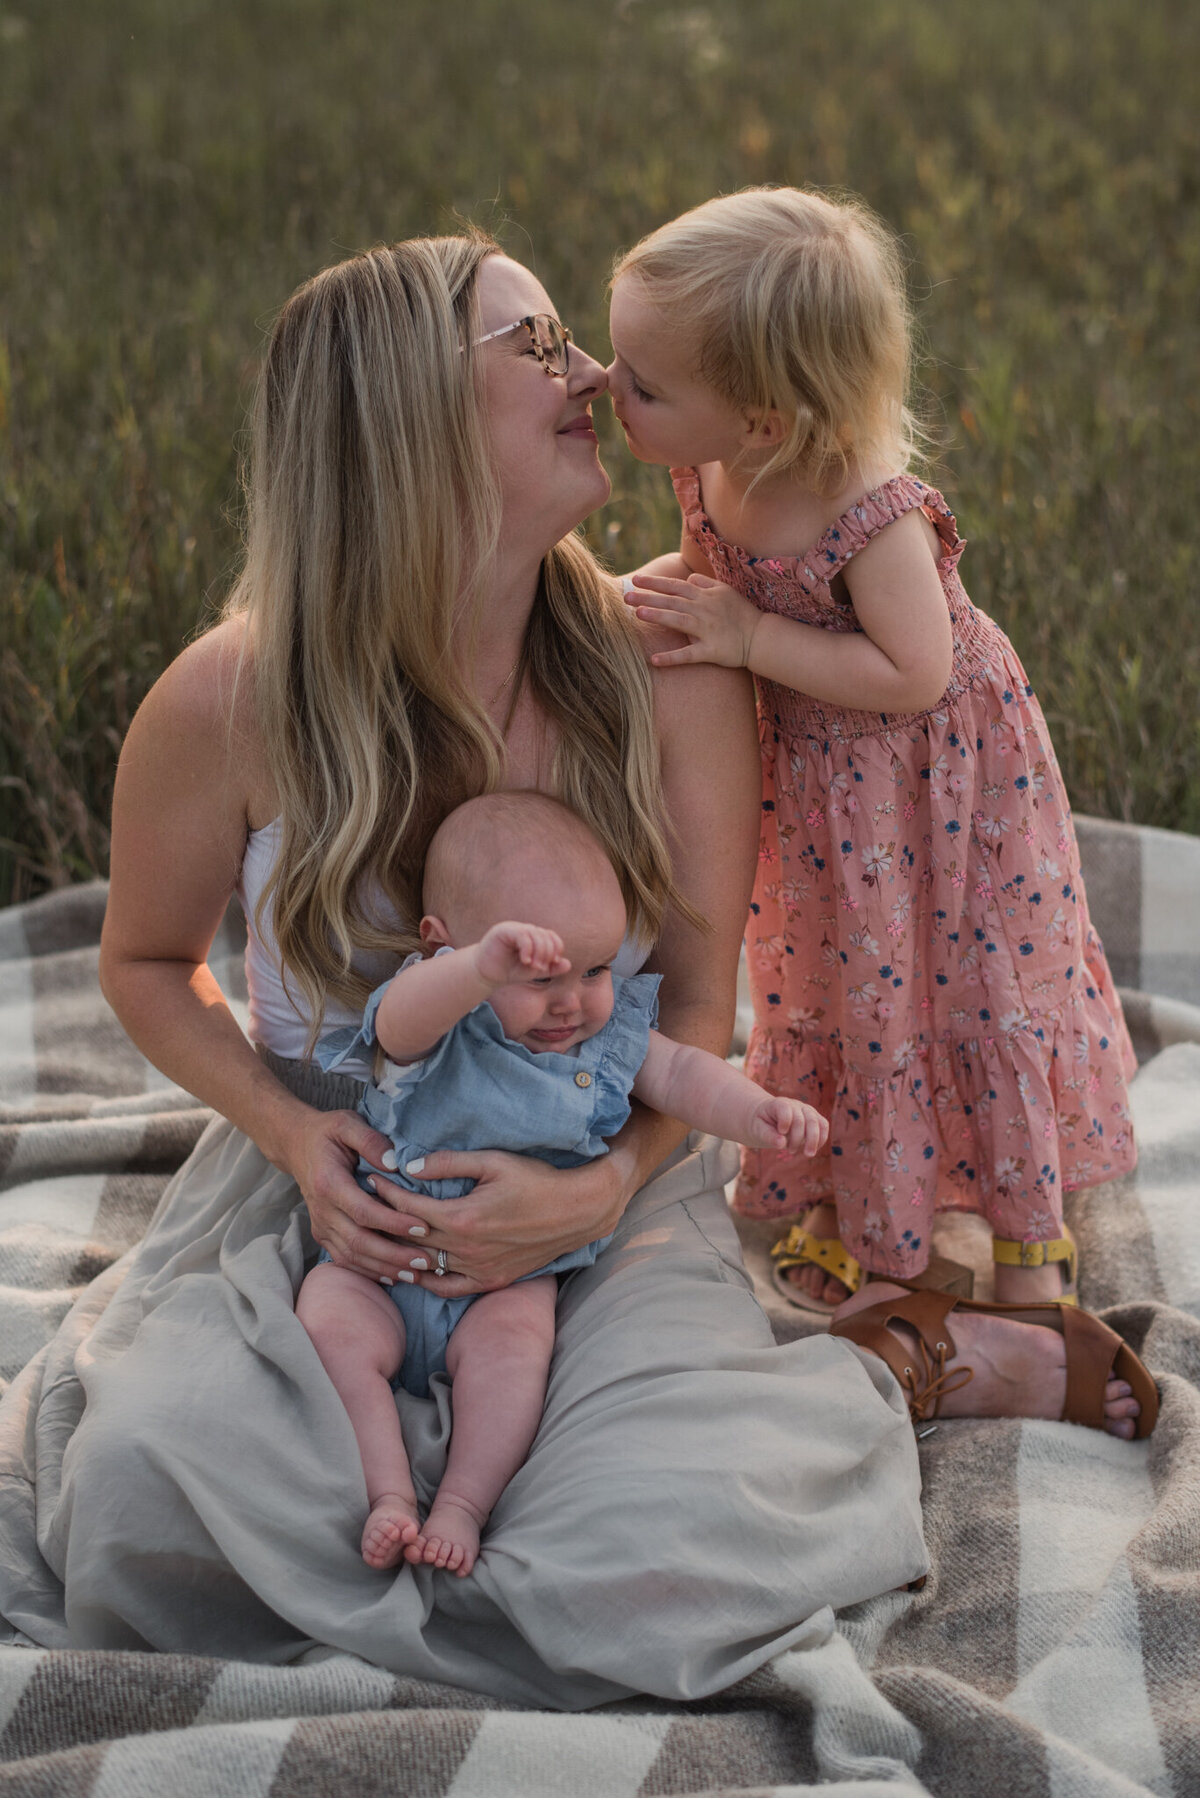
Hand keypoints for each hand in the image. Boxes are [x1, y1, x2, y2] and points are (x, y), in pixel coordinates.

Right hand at [288, 1105, 429, 1280]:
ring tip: (416, 1274)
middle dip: (394, 1255)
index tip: (423, 1227)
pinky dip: (368, 1271)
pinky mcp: (322, 1234)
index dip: (393, 1223)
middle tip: (426, 1260)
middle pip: (359, 1241)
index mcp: (329, 1183)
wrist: (296, 1145)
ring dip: (384, 1268)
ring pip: (352, 1256)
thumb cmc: (327, 1133)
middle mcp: (322, 1210)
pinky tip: (393, 1276)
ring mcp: (320, 1225)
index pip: (363, 1211)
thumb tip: (395, 1163)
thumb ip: (370, 1141)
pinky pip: (344, 1259)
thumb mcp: (347, 1123)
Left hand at [387, 1149, 628, 1297]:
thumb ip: (449, 1164)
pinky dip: (426, 1281)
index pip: (409, 1208)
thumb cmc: (536, 1180)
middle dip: (384, 1220)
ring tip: (379, 1238)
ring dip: (399, 1253)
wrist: (576, 1212)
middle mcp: (466, 1250)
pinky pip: (448, 1289)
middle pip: (410, 1239)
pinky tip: (412, 1270)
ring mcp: (478, 1269)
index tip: (372, 1180)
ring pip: (424, 1267)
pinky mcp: (490, 1281)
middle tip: (365, 1206)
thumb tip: (410, 1167)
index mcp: (463, 1218)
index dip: (386, 1192)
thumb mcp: (493, 1161)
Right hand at [474, 922, 569, 987]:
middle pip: (546, 936)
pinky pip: (522, 935)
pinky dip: (528, 949)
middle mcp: (525, 930)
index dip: (556, 949)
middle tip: (540, 968)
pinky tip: (525, 960)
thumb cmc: (509, 971)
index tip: (551, 964)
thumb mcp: (533, 971)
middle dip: (547, 954)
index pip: (552, 937)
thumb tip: (568, 964)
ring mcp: (514, 928)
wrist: (486, 974)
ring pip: (536, 934)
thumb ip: (551, 968)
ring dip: (538, 952)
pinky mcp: (503, 930)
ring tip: (532, 966)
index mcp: (534, 937)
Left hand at [625, 572, 761, 669]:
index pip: (675, 586)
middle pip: (672, 601)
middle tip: (625, 596)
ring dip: (658, 616)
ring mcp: (706, 630)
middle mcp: (703, 610)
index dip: (655, 583)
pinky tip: (655, 660)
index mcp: (705, 596)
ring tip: (638, 614)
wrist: (760, 636)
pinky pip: (689, 654)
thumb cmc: (741, 613)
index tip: (636, 580)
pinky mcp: (710, 651)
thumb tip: (687, 578)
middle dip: (648, 597)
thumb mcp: (725, 591)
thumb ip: (705, 583)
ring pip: (678, 620)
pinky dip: (672, 658)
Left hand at [748, 1096, 828, 1157]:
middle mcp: (795, 1105)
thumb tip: (781, 1143)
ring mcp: (806, 1110)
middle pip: (804, 1118)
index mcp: (779, 1104)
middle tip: (791, 1151)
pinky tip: (814, 1150)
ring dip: (814, 1140)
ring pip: (817, 1122)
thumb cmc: (761, 1124)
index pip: (786, 1109)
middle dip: (800, 1137)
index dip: (785, 1122)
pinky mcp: (814, 1118)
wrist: (767, 1118)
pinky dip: (821, 1139)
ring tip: (807, 1154)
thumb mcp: (757, 1130)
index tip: (781, 1133)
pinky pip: (823, 1125)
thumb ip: (768, 1135)